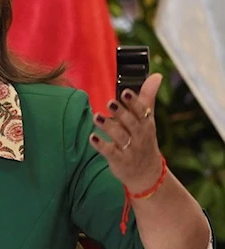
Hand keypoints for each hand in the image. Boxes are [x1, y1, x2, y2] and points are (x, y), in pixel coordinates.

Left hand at [89, 73, 164, 192]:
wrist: (147, 174)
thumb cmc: (144, 139)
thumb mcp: (148, 119)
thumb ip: (147, 97)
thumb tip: (157, 75)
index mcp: (146, 124)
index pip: (142, 111)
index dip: (134, 102)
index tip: (125, 92)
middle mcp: (139, 136)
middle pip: (131, 123)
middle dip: (121, 113)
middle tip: (110, 102)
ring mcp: (130, 149)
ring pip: (120, 137)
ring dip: (108, 126)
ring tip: (96, 116)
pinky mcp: (119, 160)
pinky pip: (110, 152)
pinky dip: (101, 145)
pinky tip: (92, 137)